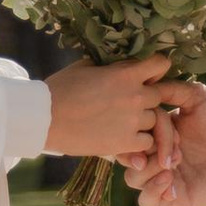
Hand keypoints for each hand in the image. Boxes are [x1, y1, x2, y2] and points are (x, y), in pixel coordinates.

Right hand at [38, 53, 174, 165]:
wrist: (44, 119)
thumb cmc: (60, 89)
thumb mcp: (85, 67)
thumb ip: (110, 65)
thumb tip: (119, 62)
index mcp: (126, 74)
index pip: (161, 65)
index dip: (157, 69)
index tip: (149, 75)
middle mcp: (135, 96)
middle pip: (160, 95)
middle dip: (149, 98)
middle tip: (132, 103)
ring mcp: (133, 121)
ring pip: (155, 120)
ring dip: (144, 121)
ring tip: (124, 123)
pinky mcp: (126, 143)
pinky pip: (147, 142)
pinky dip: (139, 142)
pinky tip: (124, 138)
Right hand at [129, 80, 205, 205]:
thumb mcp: (198, 99)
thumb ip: (172, 89)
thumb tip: (147, 84)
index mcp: (157, 132)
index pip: (133, 130)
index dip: (148, 131)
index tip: (176, 131)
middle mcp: (156, 155)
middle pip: (126, 155)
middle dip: (144, 151)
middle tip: (172, 151)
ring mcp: (163, 177)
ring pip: (132, 179)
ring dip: (149, 171)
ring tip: (176, 164)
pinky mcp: (173, 199)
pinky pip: (145, 201)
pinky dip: (153, 191)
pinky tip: (171, 181)